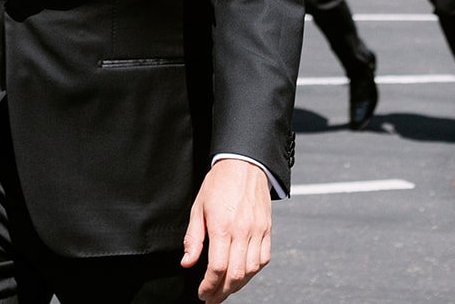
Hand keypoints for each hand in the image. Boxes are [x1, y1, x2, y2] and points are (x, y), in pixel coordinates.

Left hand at [181, 158, 271, 303]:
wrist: (244, 164)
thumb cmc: (219, 183)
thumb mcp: (198, 208)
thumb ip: (193, 238)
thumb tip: (187, 262)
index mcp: (222, 226)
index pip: (218, 268)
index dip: (209, 286)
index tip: (202, 293)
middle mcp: (243, 231)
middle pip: (235, 275)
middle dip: (222, 292)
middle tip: (211, 298)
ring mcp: (258, 231)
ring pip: (251, 270)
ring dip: (237, 285)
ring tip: (225, 290)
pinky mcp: (267, 230)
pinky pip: (264, 259)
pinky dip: (253, 272)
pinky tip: (242, 274)